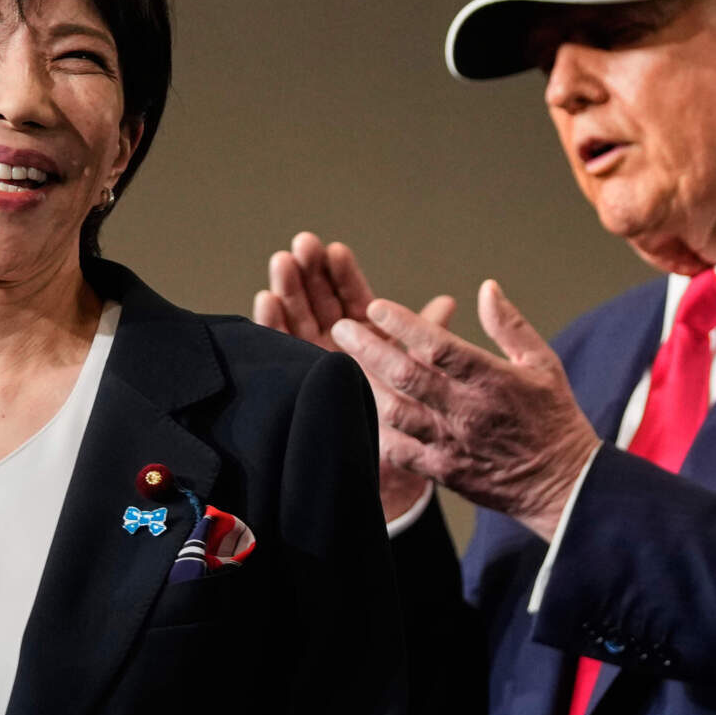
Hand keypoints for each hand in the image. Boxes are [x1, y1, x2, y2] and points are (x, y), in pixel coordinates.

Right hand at [254, 232, 455, 521]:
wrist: (394, 469)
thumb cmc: (413, 414)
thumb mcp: (424, 372)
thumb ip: (427, 337)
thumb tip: (449, 303)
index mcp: (367, 335)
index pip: (352, 297)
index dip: (343, 273)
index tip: (334, 250)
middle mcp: (336, 344)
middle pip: (319, 300)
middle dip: (310, 272)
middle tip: (302, 246)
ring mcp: (313, 361)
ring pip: (297, 319)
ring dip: (288, 290)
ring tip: (283, 262)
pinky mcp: (295, 380)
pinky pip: (282, 349)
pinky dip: (272, 324)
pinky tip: (266, 299)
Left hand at [331, 279, 599, 540]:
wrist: (563, 485)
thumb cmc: (552, 418)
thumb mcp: (542, 363)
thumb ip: (509, 325)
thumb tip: (487, 288)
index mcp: (492, 380)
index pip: (440, 346)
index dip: (404, 324)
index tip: (376, 306)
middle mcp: (467, 412)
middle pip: (406, 376)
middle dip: (368, 349)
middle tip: (341, 328)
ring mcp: (451, 444)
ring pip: (394, 412)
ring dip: (364, 385)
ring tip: (340, 364)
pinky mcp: (442, 471)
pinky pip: (397, 450)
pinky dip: (374, 429)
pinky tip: (356, 409)